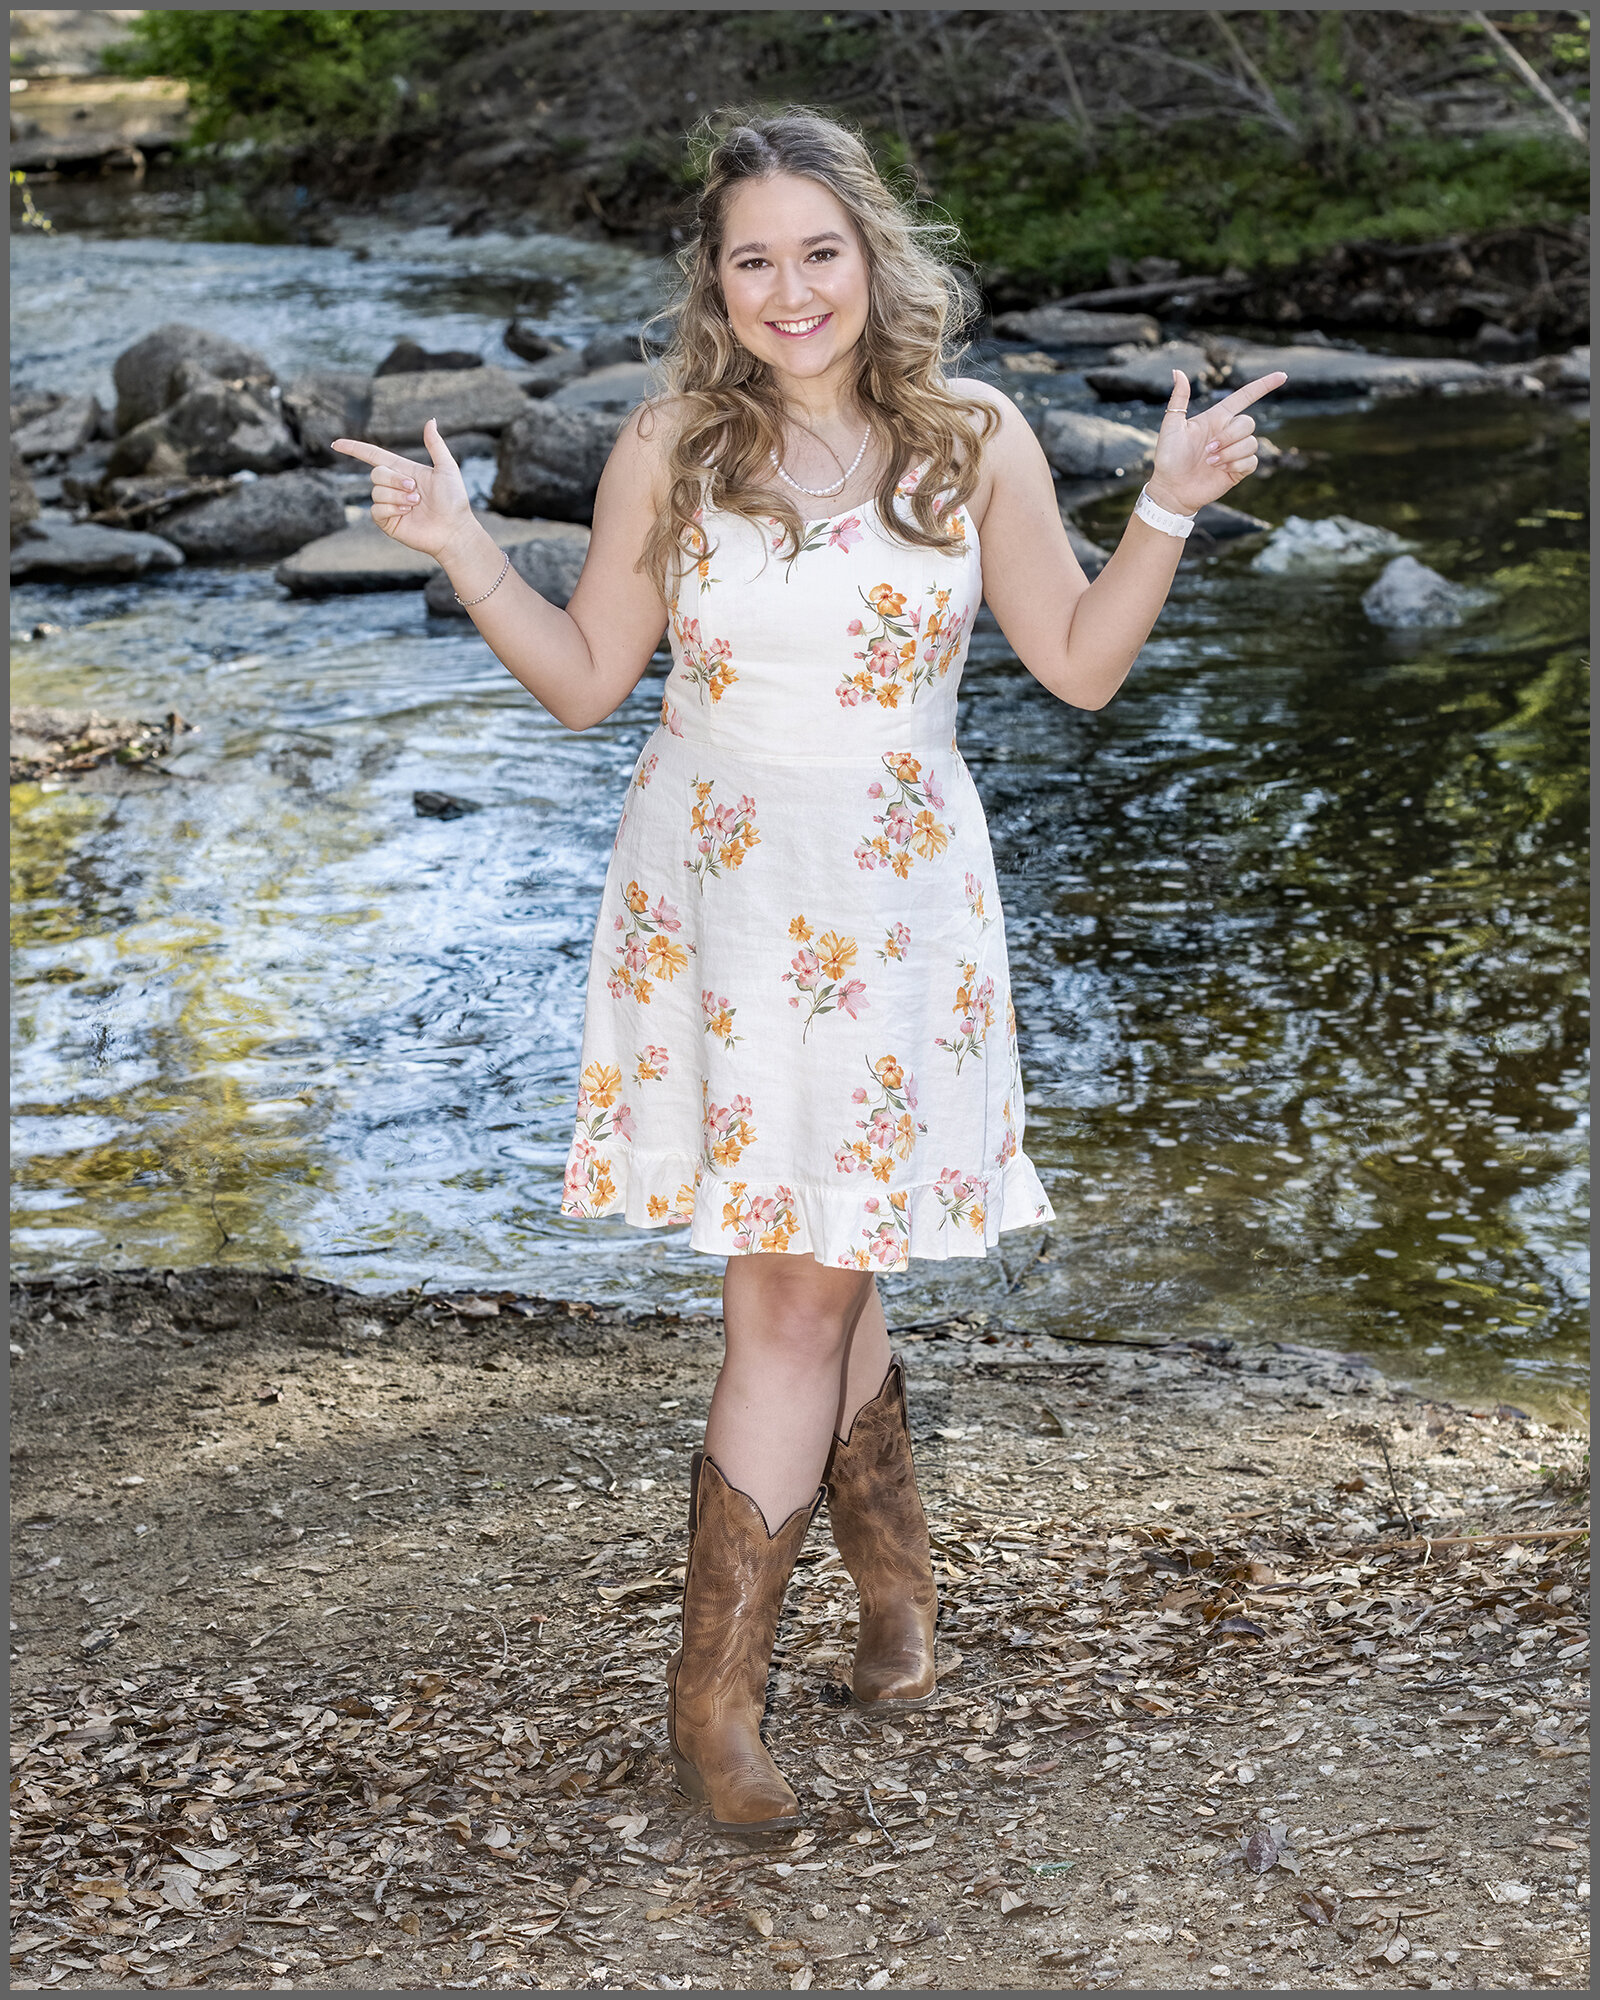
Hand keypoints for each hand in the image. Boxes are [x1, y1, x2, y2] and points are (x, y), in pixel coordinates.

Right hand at [329, 417, 475, 558]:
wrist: (454, 530)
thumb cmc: (455, 501)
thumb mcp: (447, 468)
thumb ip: (435, 445)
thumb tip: (430, 421)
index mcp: (404, 471)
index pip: (373, 456)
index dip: (355, 449)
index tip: (336, 444)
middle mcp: (394, 487)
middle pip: (376, 473)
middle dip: (394, 480)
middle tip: (416, 491)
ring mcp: (389, 504)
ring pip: (376, 492)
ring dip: (397, 496)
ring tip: (415, 504)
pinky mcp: (387, 522)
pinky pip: (376, 510)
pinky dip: (391, 509)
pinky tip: (407, 513)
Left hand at [1144, 367, 1288, 516]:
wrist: (1171, 489)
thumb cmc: (1168, 457)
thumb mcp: (1171, 426)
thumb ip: (1179, 399)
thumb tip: (1178, 372)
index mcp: (1216, 417)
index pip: (1245, 396)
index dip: (1263, 385)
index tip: (1282, 376)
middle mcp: (1228, 432)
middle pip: (1248, 423)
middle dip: (1229, 436)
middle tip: (1208, 450)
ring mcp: (1234, 451)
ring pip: (1251, 442)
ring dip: (1230, 453)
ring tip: (1210, 462)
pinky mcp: (1238, 470)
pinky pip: (1252, 461)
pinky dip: (1236, 465)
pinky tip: (1220, 470)